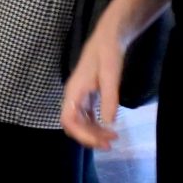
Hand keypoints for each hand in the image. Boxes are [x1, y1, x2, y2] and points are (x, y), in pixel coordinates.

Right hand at [61, 24, 125, 150]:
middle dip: (90, 137)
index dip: (82, 134)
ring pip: (80, 122)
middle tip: (110, 144)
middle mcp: (73, 96)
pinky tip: (108, 128)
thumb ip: (109, 99)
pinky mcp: (87, 95)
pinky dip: (96, 125)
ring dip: (94, 132)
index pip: (69, 120)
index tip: (100, 142)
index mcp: (74, 92)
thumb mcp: (111, 76)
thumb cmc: (108, 54)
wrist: (108, 38)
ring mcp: (79, 96)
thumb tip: (109, 123)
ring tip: (113, 138)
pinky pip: (87, 116)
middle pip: (74, 125)